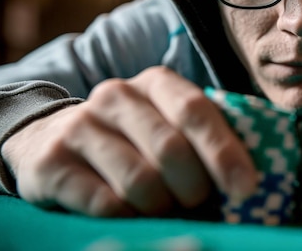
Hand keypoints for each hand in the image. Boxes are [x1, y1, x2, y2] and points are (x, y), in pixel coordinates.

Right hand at [1, 66, 256, 216]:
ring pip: (139, 180)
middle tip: (197, 203)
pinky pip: (104, 202)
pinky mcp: (52, 161)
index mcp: (157, 83)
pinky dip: (128, 217)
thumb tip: (249, 180)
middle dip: (194, 187)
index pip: (196, 111)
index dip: (224, 152)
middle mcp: (116, 96)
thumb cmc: (134, 139)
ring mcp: (80, 126)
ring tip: (163, 209)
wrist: (52, 139)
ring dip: (162, 206)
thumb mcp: (169, 125)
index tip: (246, 188)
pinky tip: (130, 213)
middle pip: (170, 149)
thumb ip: (205, 139)